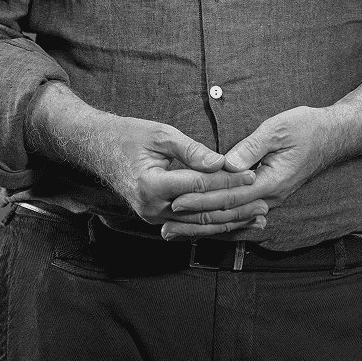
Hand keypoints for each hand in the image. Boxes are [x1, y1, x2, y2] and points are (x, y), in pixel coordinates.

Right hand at [25, 84, 268, 240]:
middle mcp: (153, 208)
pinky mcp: (157, 218)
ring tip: (256, 218)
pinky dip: (213, 226)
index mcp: (152, 185)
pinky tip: (233, 224)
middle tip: (263, 203)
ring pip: (198, 226)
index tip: (252, 175)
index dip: (228, 181)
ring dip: (229, 223)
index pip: (200, 187)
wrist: (98, 149)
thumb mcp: (160, 134)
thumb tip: (220, 163)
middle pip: (203, 212)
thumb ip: (191, 150)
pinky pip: (190, 226)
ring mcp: (154, 217)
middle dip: (235, 208)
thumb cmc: (128, 136)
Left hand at [168, 107, 326, 221]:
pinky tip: (204, 222)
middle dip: (196, 217)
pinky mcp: (267, 193)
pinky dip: (220, 217)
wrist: (332, 135)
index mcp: (270, 182)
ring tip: (178, 228)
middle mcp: (270, 196)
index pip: (229, 196)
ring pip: (233, 216)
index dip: (201, 199)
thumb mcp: (278, 129)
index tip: (176, 200)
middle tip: (167, 222)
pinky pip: (240, 210)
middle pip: (227, 212)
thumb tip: (227, 163)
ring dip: (205, 222)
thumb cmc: (305, 127)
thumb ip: (252, 147)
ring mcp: (270, 197)